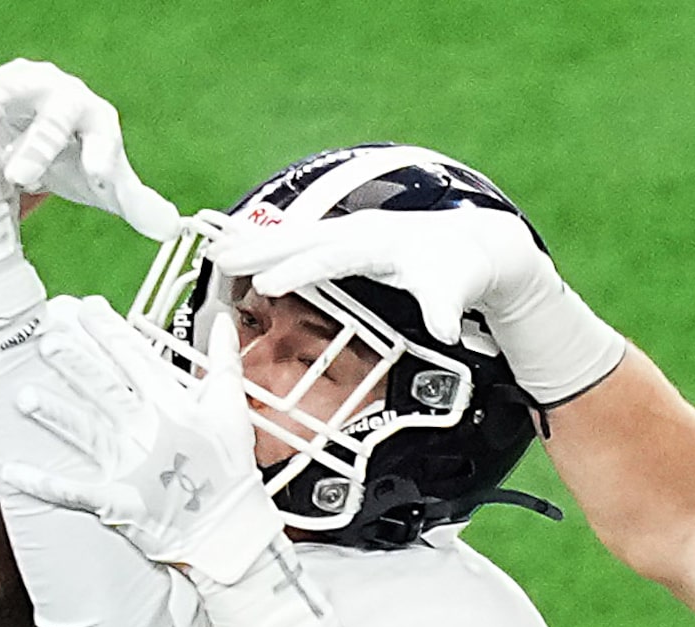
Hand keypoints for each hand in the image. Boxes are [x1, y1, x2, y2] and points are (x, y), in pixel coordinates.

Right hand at [0, 58, 181, 240]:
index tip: (99, 179)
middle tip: (20, 174)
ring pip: (10, 93)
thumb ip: (136, 204)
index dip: (101, 154)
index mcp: (96, 119)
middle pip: (54, 115)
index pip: (104, 134)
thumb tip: (173, 228)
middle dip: (39, 143)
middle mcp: (62, 96)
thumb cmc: (78, 157)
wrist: (40, 133)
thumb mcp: (107, 183)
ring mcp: (23, 88)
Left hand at [5, 302, 359, 626]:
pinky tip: (11, 471)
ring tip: (23, 395)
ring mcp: (131, 466)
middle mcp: (148, 430)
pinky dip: (43, 483)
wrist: (231, 531)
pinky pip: (74, 491)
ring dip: (54, 413)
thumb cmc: (231, 472)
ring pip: (86, 431)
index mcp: (173, 405)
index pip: (135, 357)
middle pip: (104, 388)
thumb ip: (224, 361)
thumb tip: (226, 322)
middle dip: (74, 362)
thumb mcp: (234, 409)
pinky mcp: (118, 501)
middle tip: (44, 338)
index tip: (85, 308)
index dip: (108, 330)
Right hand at [210, 203, 625, 401]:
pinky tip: (247, 251)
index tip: (266, 284)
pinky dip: (273, 244)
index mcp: (378, 243)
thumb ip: (444, 306)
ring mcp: (350, 232)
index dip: (298, 270)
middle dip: (261, 249)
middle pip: (301, 238)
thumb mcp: (456, 288)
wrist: (476, 245)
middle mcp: (359, 231)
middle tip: (219, 259)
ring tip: (218, 251)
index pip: (330, 257)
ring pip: (296, 235)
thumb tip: (443, 327)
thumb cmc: (462, 269)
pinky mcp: (347, 240)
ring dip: (258, 244)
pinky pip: (303, 240)